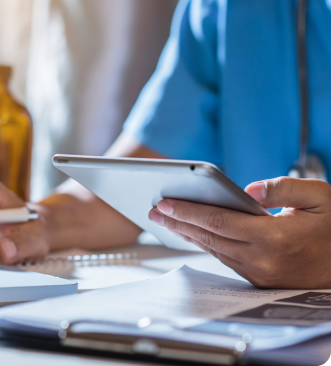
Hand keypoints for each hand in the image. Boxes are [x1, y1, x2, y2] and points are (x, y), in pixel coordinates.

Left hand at [149, 177, 330, 288]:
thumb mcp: (320, 197)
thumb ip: (282, 188)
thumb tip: (247, 190)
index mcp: (274, 238)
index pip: (218, 222)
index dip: (188, 211)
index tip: (164, 202)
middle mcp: (262, 259)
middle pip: (208, 237)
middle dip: (177, 222)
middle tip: (153, 209)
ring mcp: (259, 273)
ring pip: (213, 249)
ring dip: (186, 234)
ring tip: (165, 219)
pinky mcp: (259, 279)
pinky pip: (224, 258)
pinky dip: (204, 244)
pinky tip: (192, 233)